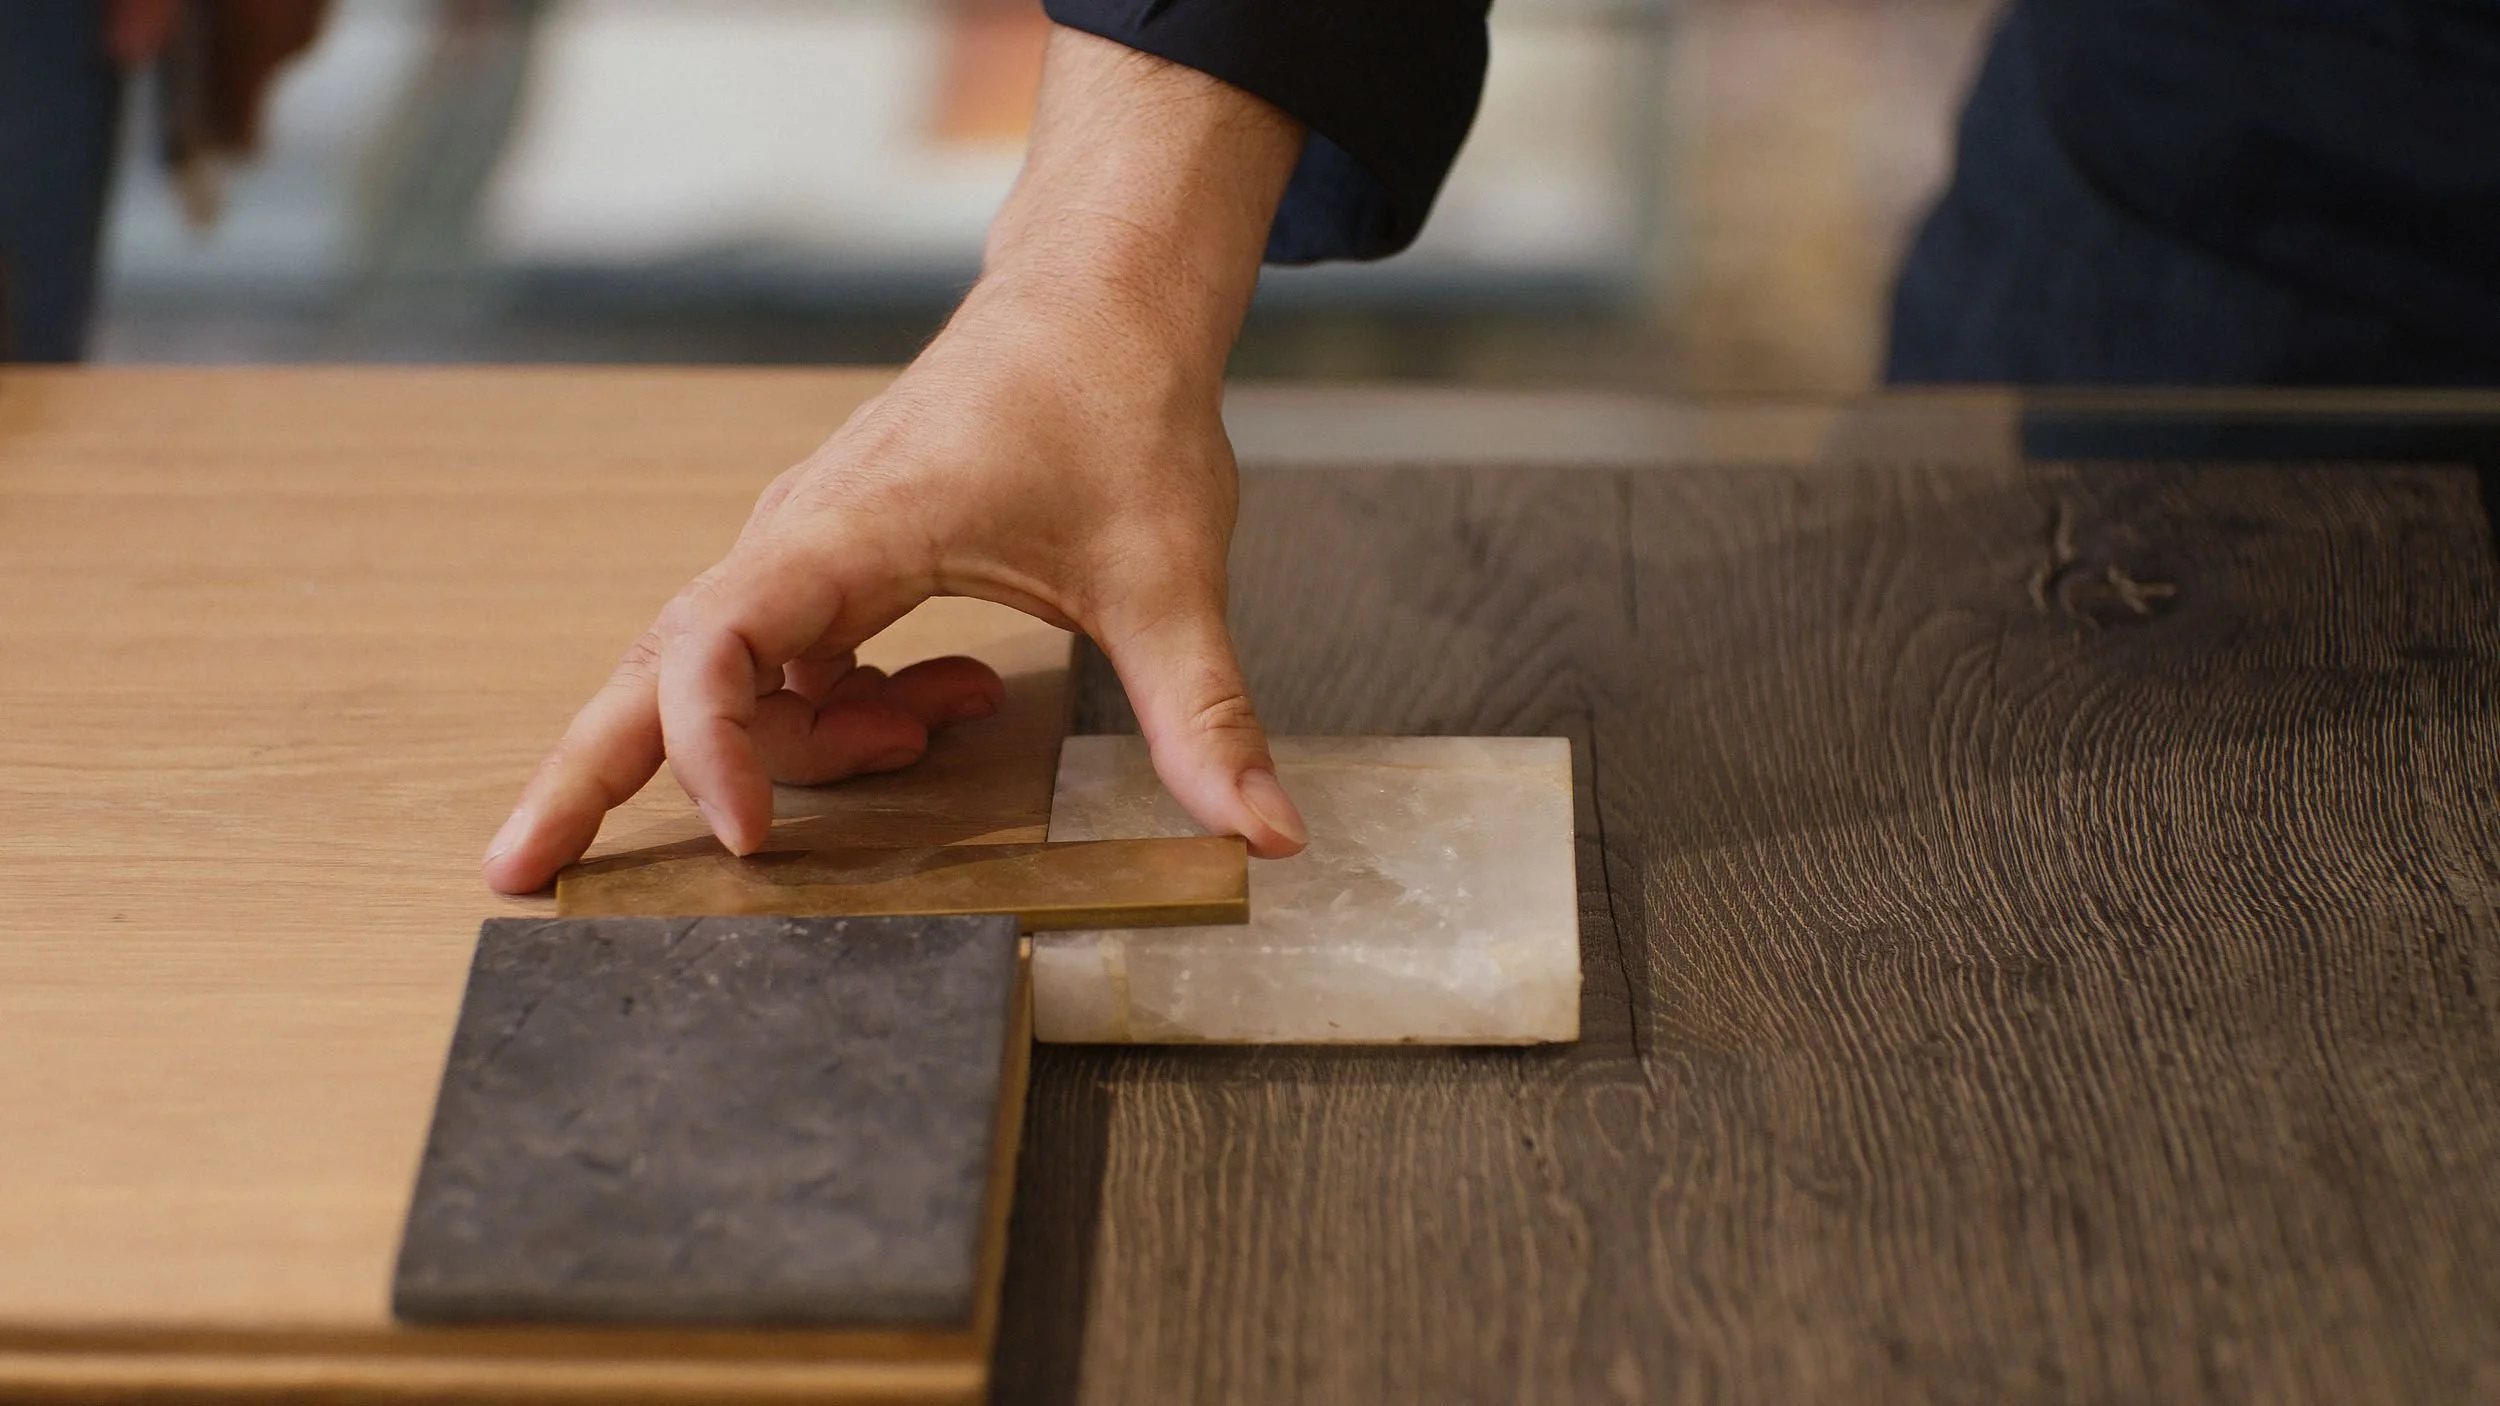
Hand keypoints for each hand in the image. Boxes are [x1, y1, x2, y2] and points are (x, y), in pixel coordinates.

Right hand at [483, 26, 1310, 893]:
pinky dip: (834, 710)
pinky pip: (789, 659)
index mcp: (850, 530)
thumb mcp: (1170, 575)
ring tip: (924, 739)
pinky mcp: (834, 557)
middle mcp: (800, 536)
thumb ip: (1205, 714)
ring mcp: (807, 546)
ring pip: (729, 670)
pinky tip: (935, 709)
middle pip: (658, 663)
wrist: (1100, 301)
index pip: (718, 644)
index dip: (715, 748)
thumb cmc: (1114, 406)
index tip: (754, 840)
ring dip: (802, 742)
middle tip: (519, 874)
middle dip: (589, 771)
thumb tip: (1265, 835)